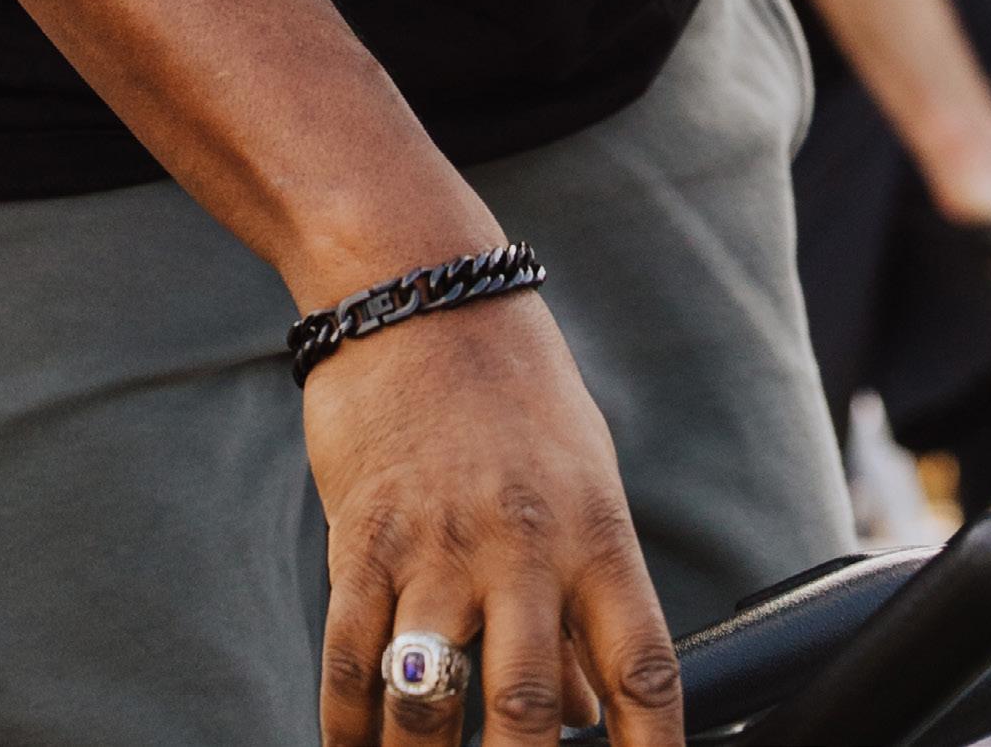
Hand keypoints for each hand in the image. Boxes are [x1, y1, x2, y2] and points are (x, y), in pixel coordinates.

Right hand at [305, 290, 683, 746]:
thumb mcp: (581, 481)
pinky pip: (350, 658)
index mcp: (596, 532)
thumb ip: (584, 606)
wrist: (418, 287)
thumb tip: (592, 718)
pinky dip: (348, 728)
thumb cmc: (515, 388)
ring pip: (427, 699)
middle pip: (526, 709)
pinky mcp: (362, 534)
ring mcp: (437, 542)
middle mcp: (522, 544)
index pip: (642, 671)